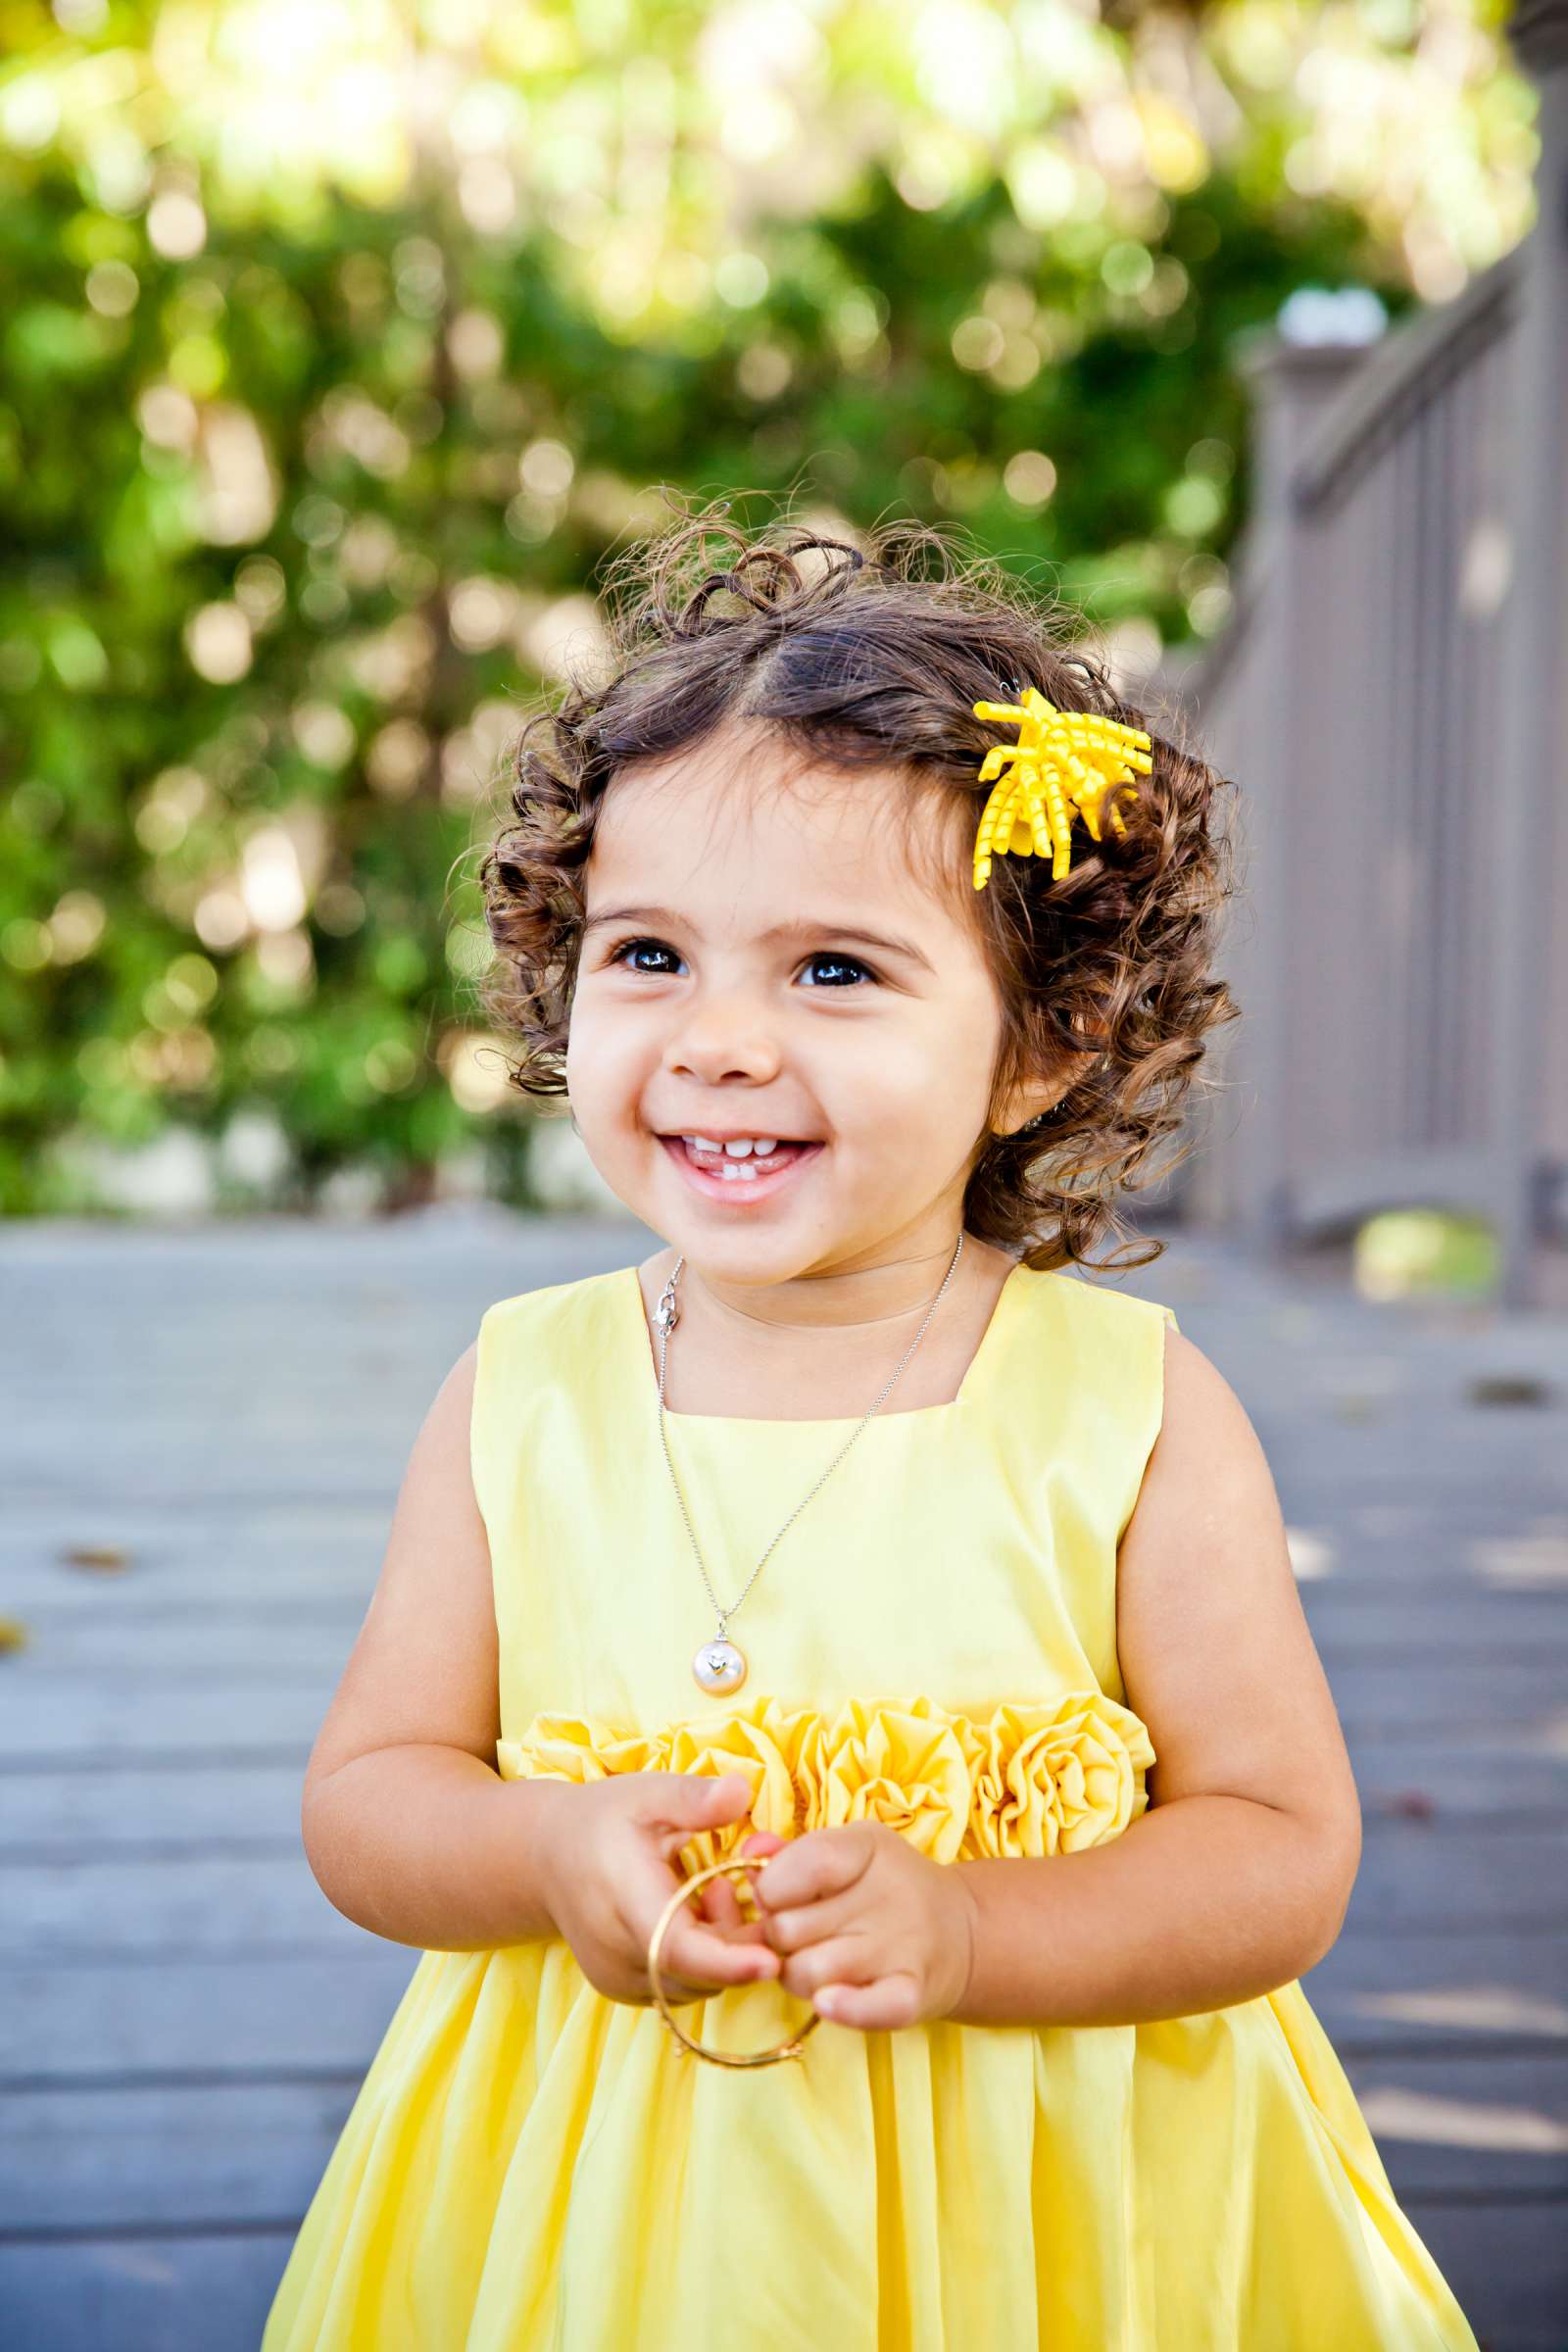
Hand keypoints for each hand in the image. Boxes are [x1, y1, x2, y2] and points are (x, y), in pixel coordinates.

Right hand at [534, 1771, 782, 2009]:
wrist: (546, 1858)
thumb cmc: (603, 1819)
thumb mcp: (647, 1793)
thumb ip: (694, 1797)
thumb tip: (741, 1791)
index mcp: (624, 1901)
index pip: (677, 1950)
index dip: (728, 1961)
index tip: (771, 1961)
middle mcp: (618, 1955)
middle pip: (700, 1972)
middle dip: (739, 1936)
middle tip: (732, 1881)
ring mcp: (620, 1981)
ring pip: (698, 1984)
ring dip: (722, 1948)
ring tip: (709, 1892)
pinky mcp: (626, 1990)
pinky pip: (683, 1986)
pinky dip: (703, 1960)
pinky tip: (693, 1916)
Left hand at [742, 1821, 977, 2030]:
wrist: (958, 1933)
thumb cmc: (882, 1889)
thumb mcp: (844, 1853)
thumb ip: (791, 1855)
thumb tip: (751, 1849)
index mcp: (867, 1846)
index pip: (805, 1864)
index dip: (771, 1886)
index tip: (775, 1896)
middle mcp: (888, 1894)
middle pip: (788, 1928)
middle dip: (777, 1936)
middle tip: (797, 1935)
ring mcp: (903, 1947)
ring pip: (807, 1972)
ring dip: (797, 1975)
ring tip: (816, 1961)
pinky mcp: (912, 1995)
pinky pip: (868, 2009)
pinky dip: (844, 2008)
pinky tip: (828, 2001)